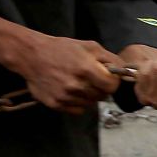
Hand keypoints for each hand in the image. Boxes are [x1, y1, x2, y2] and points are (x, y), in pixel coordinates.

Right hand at [0, 20, 119, 113]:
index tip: (108, 77)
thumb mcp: (89, 46)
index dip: (113, 82)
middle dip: (101, 88)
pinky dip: (78, 102)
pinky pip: (78, 109)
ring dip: (89, 95)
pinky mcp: (56, 104)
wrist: (31, 56)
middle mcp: (76, 85)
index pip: (112, 86)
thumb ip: (109, 58)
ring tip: (78, 82)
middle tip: (91, 78)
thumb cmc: (61, 49)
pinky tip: (71, 90)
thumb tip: (125, 70)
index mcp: (86, 69)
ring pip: (91, 103)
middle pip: (102, 96)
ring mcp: (65, 97)